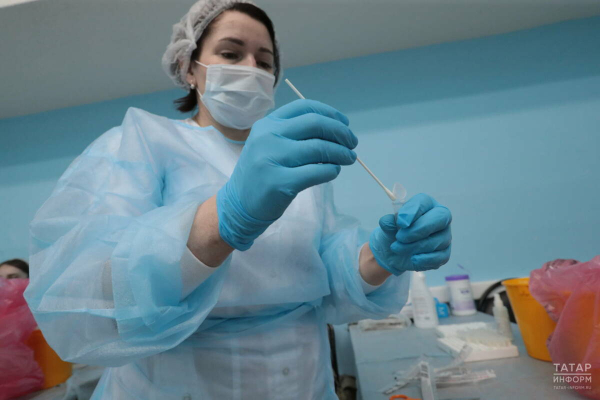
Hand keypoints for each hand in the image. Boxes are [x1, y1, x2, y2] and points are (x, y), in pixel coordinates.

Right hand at [217, 99, 357, 249]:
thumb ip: (294, 134)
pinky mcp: (280, 183)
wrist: (238, 205)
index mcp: (268, 124)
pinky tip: (334, 171)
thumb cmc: (260, 174)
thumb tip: (336, 131)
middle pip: (315, 124)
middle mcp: (268, 137)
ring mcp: (272, 159)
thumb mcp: (269, 145)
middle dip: (341, 132)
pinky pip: (317, 172)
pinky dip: (332, 170)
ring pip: (319, 148)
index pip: (305, 107)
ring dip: (341, 153)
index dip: (330, 113)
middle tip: (352, 143)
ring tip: (348, 158)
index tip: (344, 124)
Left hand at [369, 193, 451, 274]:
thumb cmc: (395, 232)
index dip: (412, 212)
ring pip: (438, 240)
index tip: (400, 223)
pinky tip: (413, 259)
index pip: (424, 202)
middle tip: (399, 237)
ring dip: (415, 247)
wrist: (396, 251)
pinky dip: (425, 259)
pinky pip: (440, 256)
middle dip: (418, 230)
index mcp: (426, 204)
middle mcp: (440, 217)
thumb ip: (388, 222)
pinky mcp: (444, 253)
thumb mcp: (388, 226)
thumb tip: (387, 221)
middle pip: (439, 218)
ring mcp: (445, 235)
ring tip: (397, 248)